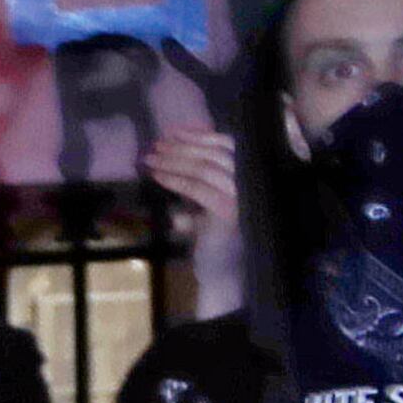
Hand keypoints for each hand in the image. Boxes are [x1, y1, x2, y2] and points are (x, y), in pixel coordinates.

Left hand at [147, 123, 246, 309]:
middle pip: (214, 154)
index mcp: (251, 175)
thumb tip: (174, 144)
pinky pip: (197, 188)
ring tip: (151, 158)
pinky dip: (175, 179)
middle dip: (182, 146)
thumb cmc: (215, 235)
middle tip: (157, 143)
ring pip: (204, 168)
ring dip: (174, 160)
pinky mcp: (227, 212)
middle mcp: (251, 183)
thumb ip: (200, 174)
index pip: (228, 145)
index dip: (199, 136)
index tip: (173, 131)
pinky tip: (157, 176)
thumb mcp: (208, 198)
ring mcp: (242, 197)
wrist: (223, 271)